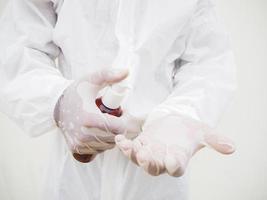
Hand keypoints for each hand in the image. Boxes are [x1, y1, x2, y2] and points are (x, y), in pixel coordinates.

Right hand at [54, 69, 142, 162]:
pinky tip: (98, 131)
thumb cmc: (76, 92)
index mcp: (89, 118)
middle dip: (119, 125)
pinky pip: (99, 150)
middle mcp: (83, 135)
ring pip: (108, 145)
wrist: (57, 106)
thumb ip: (108, 74)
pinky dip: (102, 142)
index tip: (122, 110)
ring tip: (105, 121)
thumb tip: (126, 71)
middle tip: (114, 114)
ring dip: (111, 134)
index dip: (125, 119)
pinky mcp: (77, 150)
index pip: (119, 127)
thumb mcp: (91, 80)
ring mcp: (79, 144)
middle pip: (115, 137)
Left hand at [115, 110, 234, 175]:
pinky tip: (119, 139)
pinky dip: (124, 145)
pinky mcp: (139, 144)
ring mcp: (149, 152)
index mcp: (178, 159)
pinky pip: (129, 148)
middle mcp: (162, 159)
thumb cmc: (188, 130)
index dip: (174, 165)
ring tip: (131, 147)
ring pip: (140, 160)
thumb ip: (215, 140)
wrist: (175, 123)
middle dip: (150, 163)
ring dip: (134, 155)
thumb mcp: (203, 131)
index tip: (172, 159)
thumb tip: (232, 147)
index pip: (176, 168)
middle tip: (146, 156)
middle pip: (155, 168)